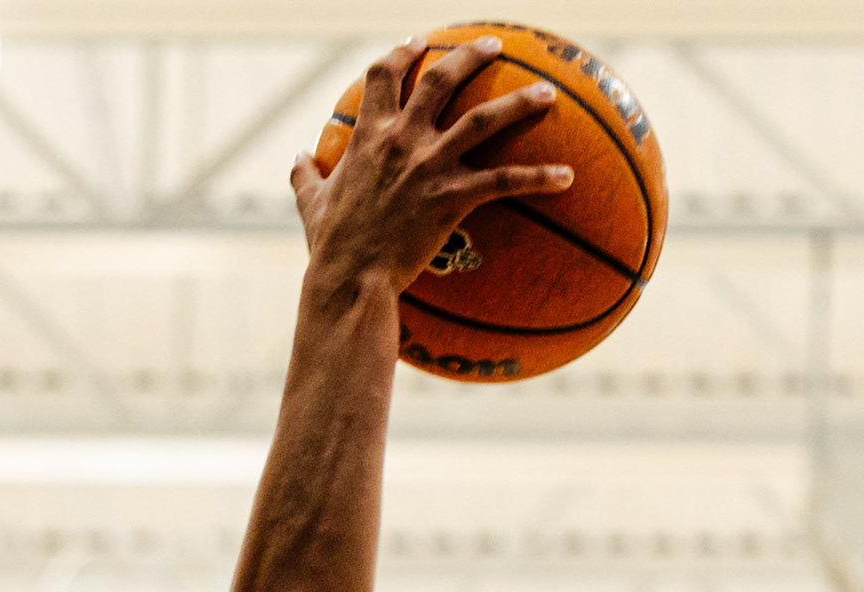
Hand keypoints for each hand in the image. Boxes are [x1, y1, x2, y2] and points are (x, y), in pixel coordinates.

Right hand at [290, 34, 573, 295]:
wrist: (350, 277)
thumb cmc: (330, 247)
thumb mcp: (310, 203)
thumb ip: (304, 176)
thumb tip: (295, 159)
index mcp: (368, 134)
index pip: (382, 76)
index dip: (401, 54)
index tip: (417, 42)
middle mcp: (401, 138)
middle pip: (439, 79)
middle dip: (468, 56)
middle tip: (494, 45)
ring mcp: (429, 165)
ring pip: (482, 119)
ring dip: (518, 102)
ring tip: (548, 93)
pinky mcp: (452, 198)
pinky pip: (504, 182)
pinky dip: (539, 178)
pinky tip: (568, 178)